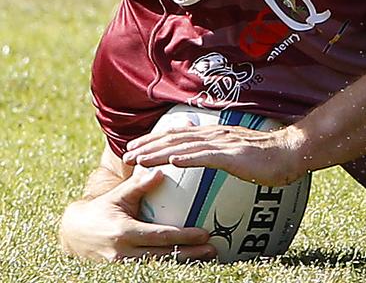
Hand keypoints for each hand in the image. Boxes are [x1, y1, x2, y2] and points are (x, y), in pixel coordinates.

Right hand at [59, 167, 214, 261]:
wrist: (74, 234)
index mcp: (124, 232)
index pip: (160, 237)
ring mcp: (122, 265)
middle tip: (213, 249)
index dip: (184, 237)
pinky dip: (171, 266)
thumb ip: (138, 185)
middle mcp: (123, 253)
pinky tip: (190, 262)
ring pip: (159, 266)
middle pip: (164, 256)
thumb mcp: (118, 196)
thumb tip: (160, 171)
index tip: (204, 234)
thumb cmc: (102, 209)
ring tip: (207, 257)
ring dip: (185, 263)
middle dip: (191, 254)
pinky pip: (151, 270)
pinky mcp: (122, 272)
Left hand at [122, 124, 308, 187]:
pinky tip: (172, 162)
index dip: (155, 140)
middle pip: (175, 139)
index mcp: (216, 135)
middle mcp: (216, 135)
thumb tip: (206, 160)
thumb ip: (221, 153)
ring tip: (138, 159)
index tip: (135, 148)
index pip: (179, 136)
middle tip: (126, 155)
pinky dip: (188, 158)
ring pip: (184, 147)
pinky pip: (207, 157)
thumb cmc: (270, 156)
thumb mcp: (240, 152)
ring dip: (159, 152)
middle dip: (148, 146)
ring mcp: (224, 144)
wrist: (292, 151)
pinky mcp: (234, 155)